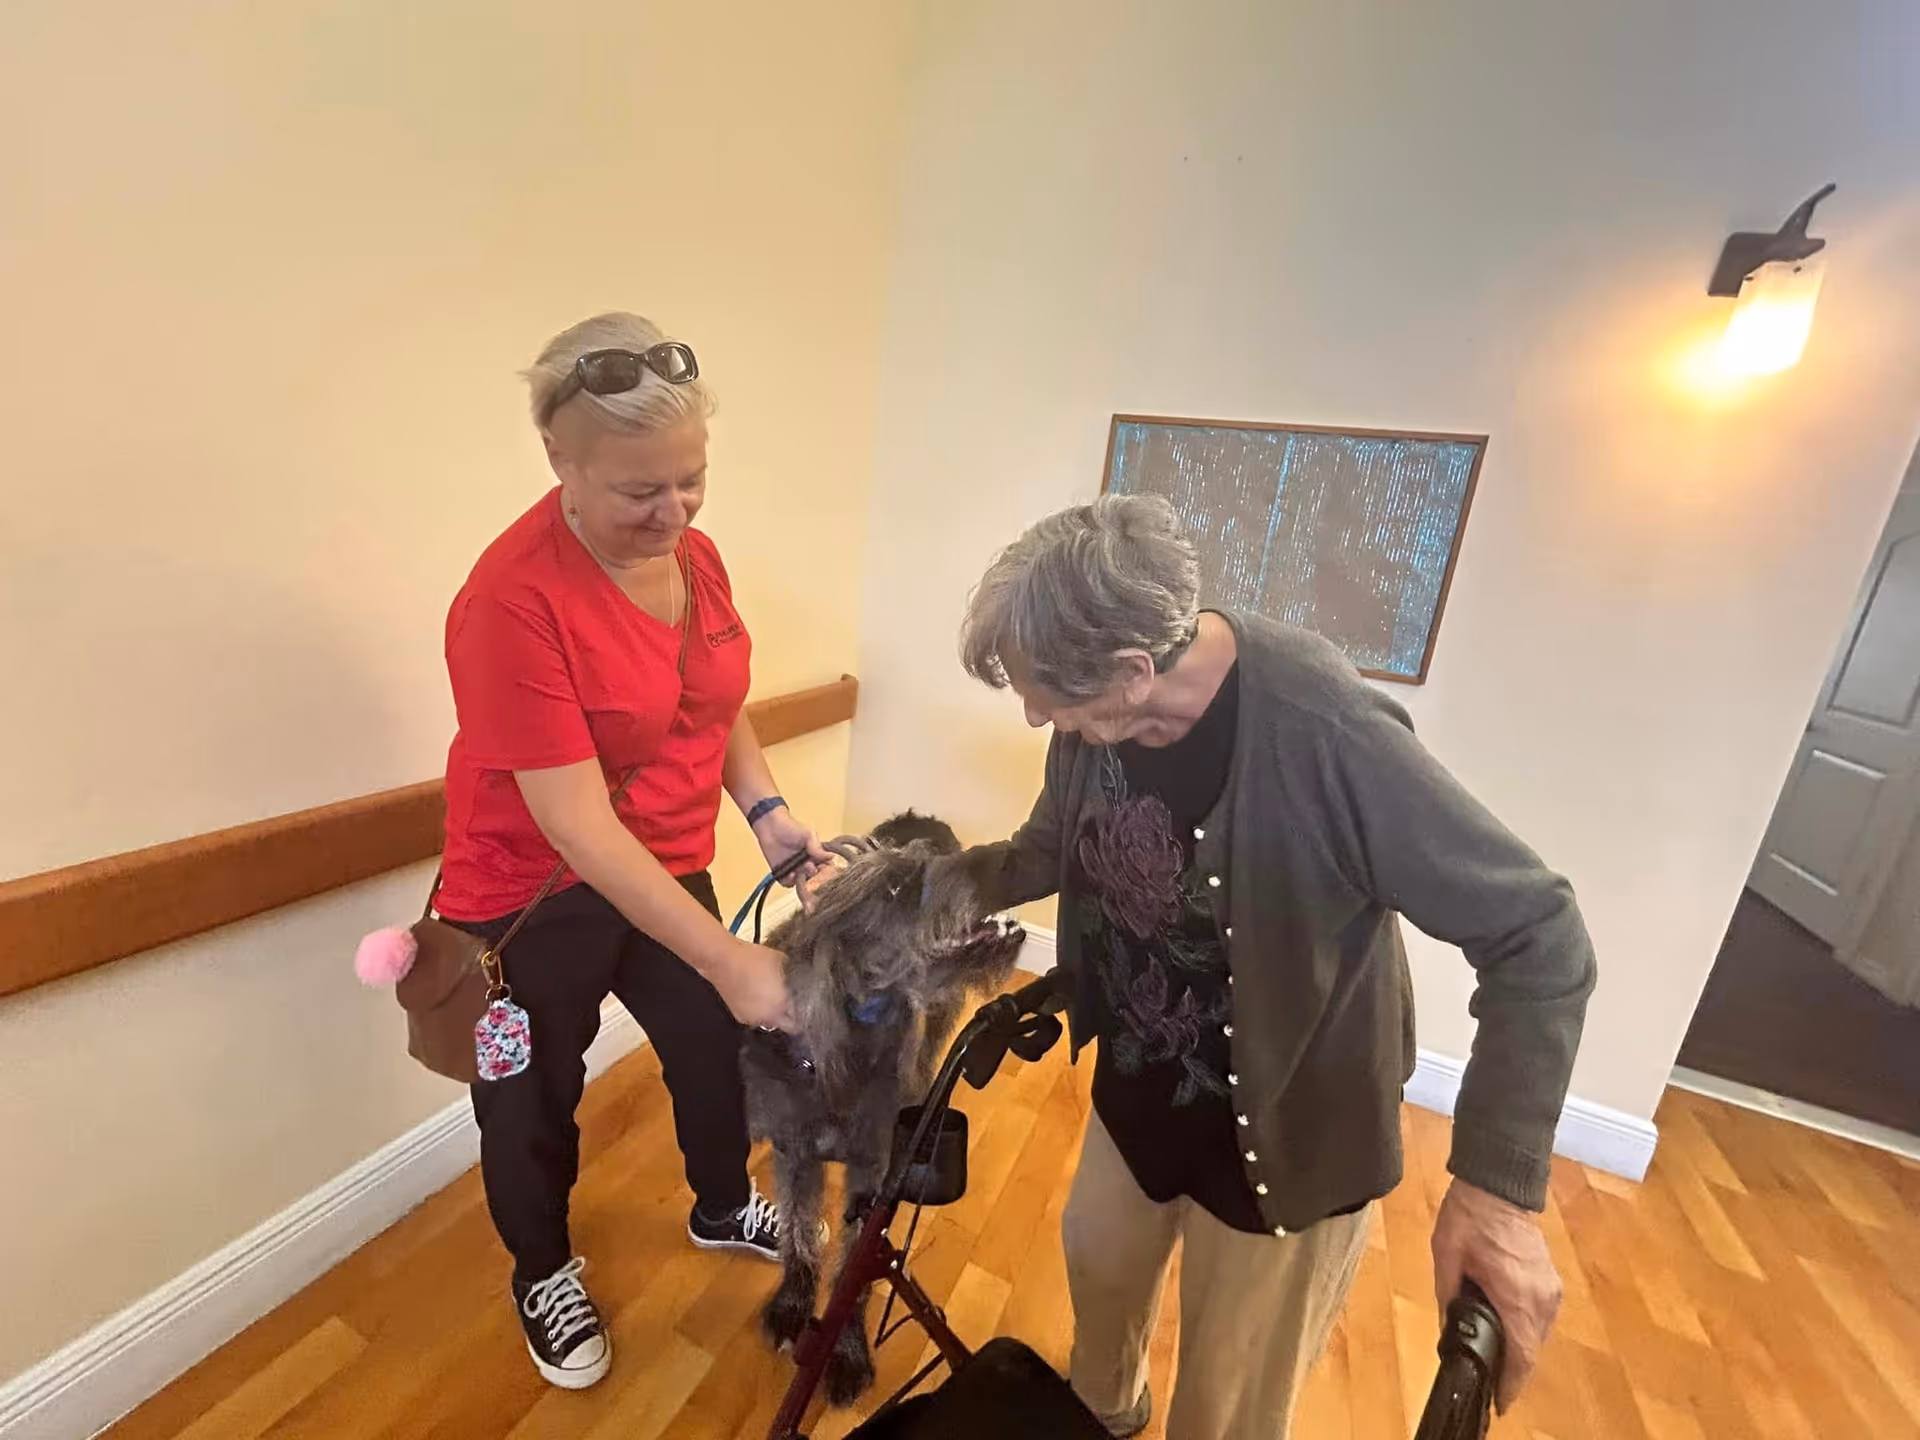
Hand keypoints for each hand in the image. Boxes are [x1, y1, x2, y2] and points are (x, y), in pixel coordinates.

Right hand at [710, 937, 796, 1031]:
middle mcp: (766, 1018)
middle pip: (785, 1024)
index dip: (804, 1010)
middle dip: (788, 1014)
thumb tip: (799, 980)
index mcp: (780, 1007)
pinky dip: (758, 1009)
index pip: (799, 1020)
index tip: (803, 1002)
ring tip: (770, 995)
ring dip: (772, 1012)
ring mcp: (751, 1019)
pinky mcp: (738, 1016)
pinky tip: (757, 995)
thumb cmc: (752, 958)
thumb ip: (793, 975)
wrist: (723, 959)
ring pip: (769, 1021)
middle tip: (789, 1000)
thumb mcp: (782, 961)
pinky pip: (755, 1017)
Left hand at [751, 804, 831, 885]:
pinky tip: (791, 874)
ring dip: (803, 879)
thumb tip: (832, 856)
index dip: (826, 870)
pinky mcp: (781, 872)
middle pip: (814, 876)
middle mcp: (805, 863)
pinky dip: (790, 881)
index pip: (825, 867)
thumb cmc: (790, 827)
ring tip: (801, 870)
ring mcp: (794, 869)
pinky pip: (787, 883)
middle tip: (809, 866)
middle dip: (814, 874)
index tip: (824, 868)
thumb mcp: (808, 835)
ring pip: (802, 881)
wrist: (770, 827)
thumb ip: (818, 848)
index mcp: (814, 855)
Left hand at [1431, 1178, 1561, 1411]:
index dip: (1511, 1385)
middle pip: (1531, 1350)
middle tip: (1487, 1381)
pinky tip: (1504, 1327)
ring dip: (1518, 1348)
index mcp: (1517, 1296)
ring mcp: (1551, 1290)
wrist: (1498, 1184)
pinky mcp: (1551, 1281)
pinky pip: (1540, 1318)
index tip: (1498, 1403)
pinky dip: (1524, 1329)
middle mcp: (1542, 1299)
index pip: (1522, 1356)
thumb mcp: (1446, 1258)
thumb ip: (1448, 1299)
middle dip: (1511, 1368)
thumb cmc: (1469, 1218)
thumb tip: (1448, 1333)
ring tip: (1493, 1357)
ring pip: (1537, 1335)